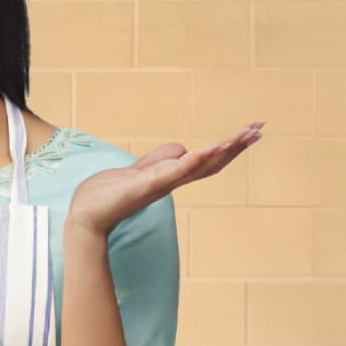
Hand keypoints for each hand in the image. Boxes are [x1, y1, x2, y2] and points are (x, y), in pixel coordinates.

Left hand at [66, 122, 263, 237]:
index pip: (206, 160)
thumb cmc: (107, 196)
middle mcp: (171, 181)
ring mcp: (162, 184)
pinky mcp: (148, 185)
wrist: (85, 216)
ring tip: (246, 134)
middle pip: (212, 162)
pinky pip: (177, 171)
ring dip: (224, 149)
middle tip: (260, 128)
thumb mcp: (137, 169)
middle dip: (236, 146)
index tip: (249, 130)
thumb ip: (158, 159)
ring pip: (201, 165)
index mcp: (170, 176)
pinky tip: (212, 148)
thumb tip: (182, 147)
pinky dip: (197, 160)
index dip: (228, 147)